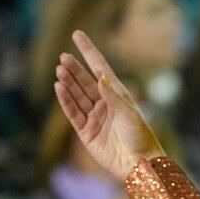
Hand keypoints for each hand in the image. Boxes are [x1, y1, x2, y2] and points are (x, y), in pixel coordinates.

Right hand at [55, 31, 164, 182]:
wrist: (138, 164)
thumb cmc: (140, 137)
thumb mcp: (129, 113)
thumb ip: (113, 96)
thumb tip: (100, 77)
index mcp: (117, 94)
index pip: (99, 67)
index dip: (88, 51)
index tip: (77, 34)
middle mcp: (104, 103)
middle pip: (85, 81)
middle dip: (74, 68)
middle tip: (63, 57)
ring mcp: (94, 117)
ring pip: (77, 95)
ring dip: (68, 83)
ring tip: (60, 70)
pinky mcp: (86, 132)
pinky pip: (73, 113)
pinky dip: (65, 100)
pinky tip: (59, 88)